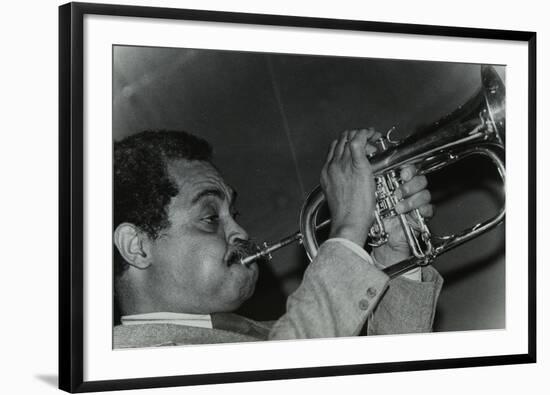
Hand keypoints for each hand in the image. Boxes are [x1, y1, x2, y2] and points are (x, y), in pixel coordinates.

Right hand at [320, 129, 379, 246]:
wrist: (347, 223)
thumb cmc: (346, 216)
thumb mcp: (338, 196)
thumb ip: (342, 184)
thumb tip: (352, 180)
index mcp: (327, 173)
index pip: (334, 148)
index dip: (346, 143)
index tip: (358, 146)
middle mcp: (332, 166)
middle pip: (341, 140)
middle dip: (355, 136)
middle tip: (369, 141)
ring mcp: (343, 164)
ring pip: (349, 136)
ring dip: (363, 134)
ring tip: (373, 139)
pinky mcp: (357, 165)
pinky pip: (358, 140)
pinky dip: (367, 133)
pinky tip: (374, 135)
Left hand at [372, 165, 433, 267]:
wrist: (382, 238)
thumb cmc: (376, 217)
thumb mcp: (372, 197)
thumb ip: (374, 183)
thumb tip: (368, 169)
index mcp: (399, 184)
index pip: (410, 171)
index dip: (409, 170)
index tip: (402, 174)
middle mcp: (410, 192)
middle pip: (420, 181)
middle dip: (410, 186)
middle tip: (397, 194)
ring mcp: (417, 204)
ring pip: (425, 194)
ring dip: (412, 200)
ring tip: (398, 208)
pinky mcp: (422, 217)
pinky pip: (430, 210)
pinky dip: (422, 210)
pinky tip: (412, 213)